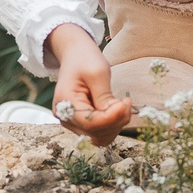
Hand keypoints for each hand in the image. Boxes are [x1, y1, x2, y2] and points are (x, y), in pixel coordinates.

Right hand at [47, 24, 130, 146]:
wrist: (75, 54)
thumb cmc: (85, 59)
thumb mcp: (97, 72)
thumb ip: (104, 96)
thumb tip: (116, 114)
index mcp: (65, 103)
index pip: (91, 123)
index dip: (112, 118)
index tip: (126, 102)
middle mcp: (65, 117)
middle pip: (95, 133)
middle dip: (116, 121)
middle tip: (126, 102)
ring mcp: (72, 122)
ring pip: (99, 137)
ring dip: (116, 124)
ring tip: (121, 104)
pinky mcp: (81, 123)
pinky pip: (99, 133)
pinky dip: (112, 125)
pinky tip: (115, 110)